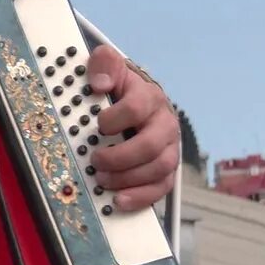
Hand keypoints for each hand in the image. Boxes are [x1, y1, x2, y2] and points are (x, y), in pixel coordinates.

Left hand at [85, 44, 179, 211]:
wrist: (139, 101)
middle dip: (120, 158)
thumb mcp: (111, 69)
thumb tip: (99, 83)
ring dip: (128, 179)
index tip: (99, 124)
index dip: (116, 119)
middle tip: (96, 160)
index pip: (137, 108)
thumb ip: (104, 64)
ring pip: (158, 169)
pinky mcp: (165, 169)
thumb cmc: (121, 89)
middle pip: (150, 146)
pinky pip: (161, 188)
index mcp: (149, 98)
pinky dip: (141, 197)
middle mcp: (163, 124)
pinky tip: (119, 200)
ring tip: (102, 179)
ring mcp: (168, 148)